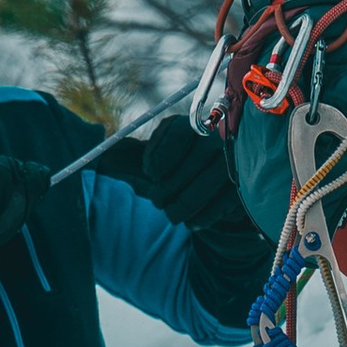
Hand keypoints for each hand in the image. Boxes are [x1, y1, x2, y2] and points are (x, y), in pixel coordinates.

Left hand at [100, 111, 247, 237]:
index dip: (155, 165)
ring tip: (172, 214)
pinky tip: (193, 222)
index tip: (151, 175)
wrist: (225, 166)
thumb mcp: (157, 148)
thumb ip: (127, 153)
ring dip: (179, 209)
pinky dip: (202, 218)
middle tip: (159, 200)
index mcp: (191, 124)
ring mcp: (232, 162)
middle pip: (180, 174)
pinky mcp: (244, 184)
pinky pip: (219, 206)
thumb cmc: (180, 159)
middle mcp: (216, 138)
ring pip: (198, 193)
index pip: (169, 143)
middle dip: (163, 194)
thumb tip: (102, 159)